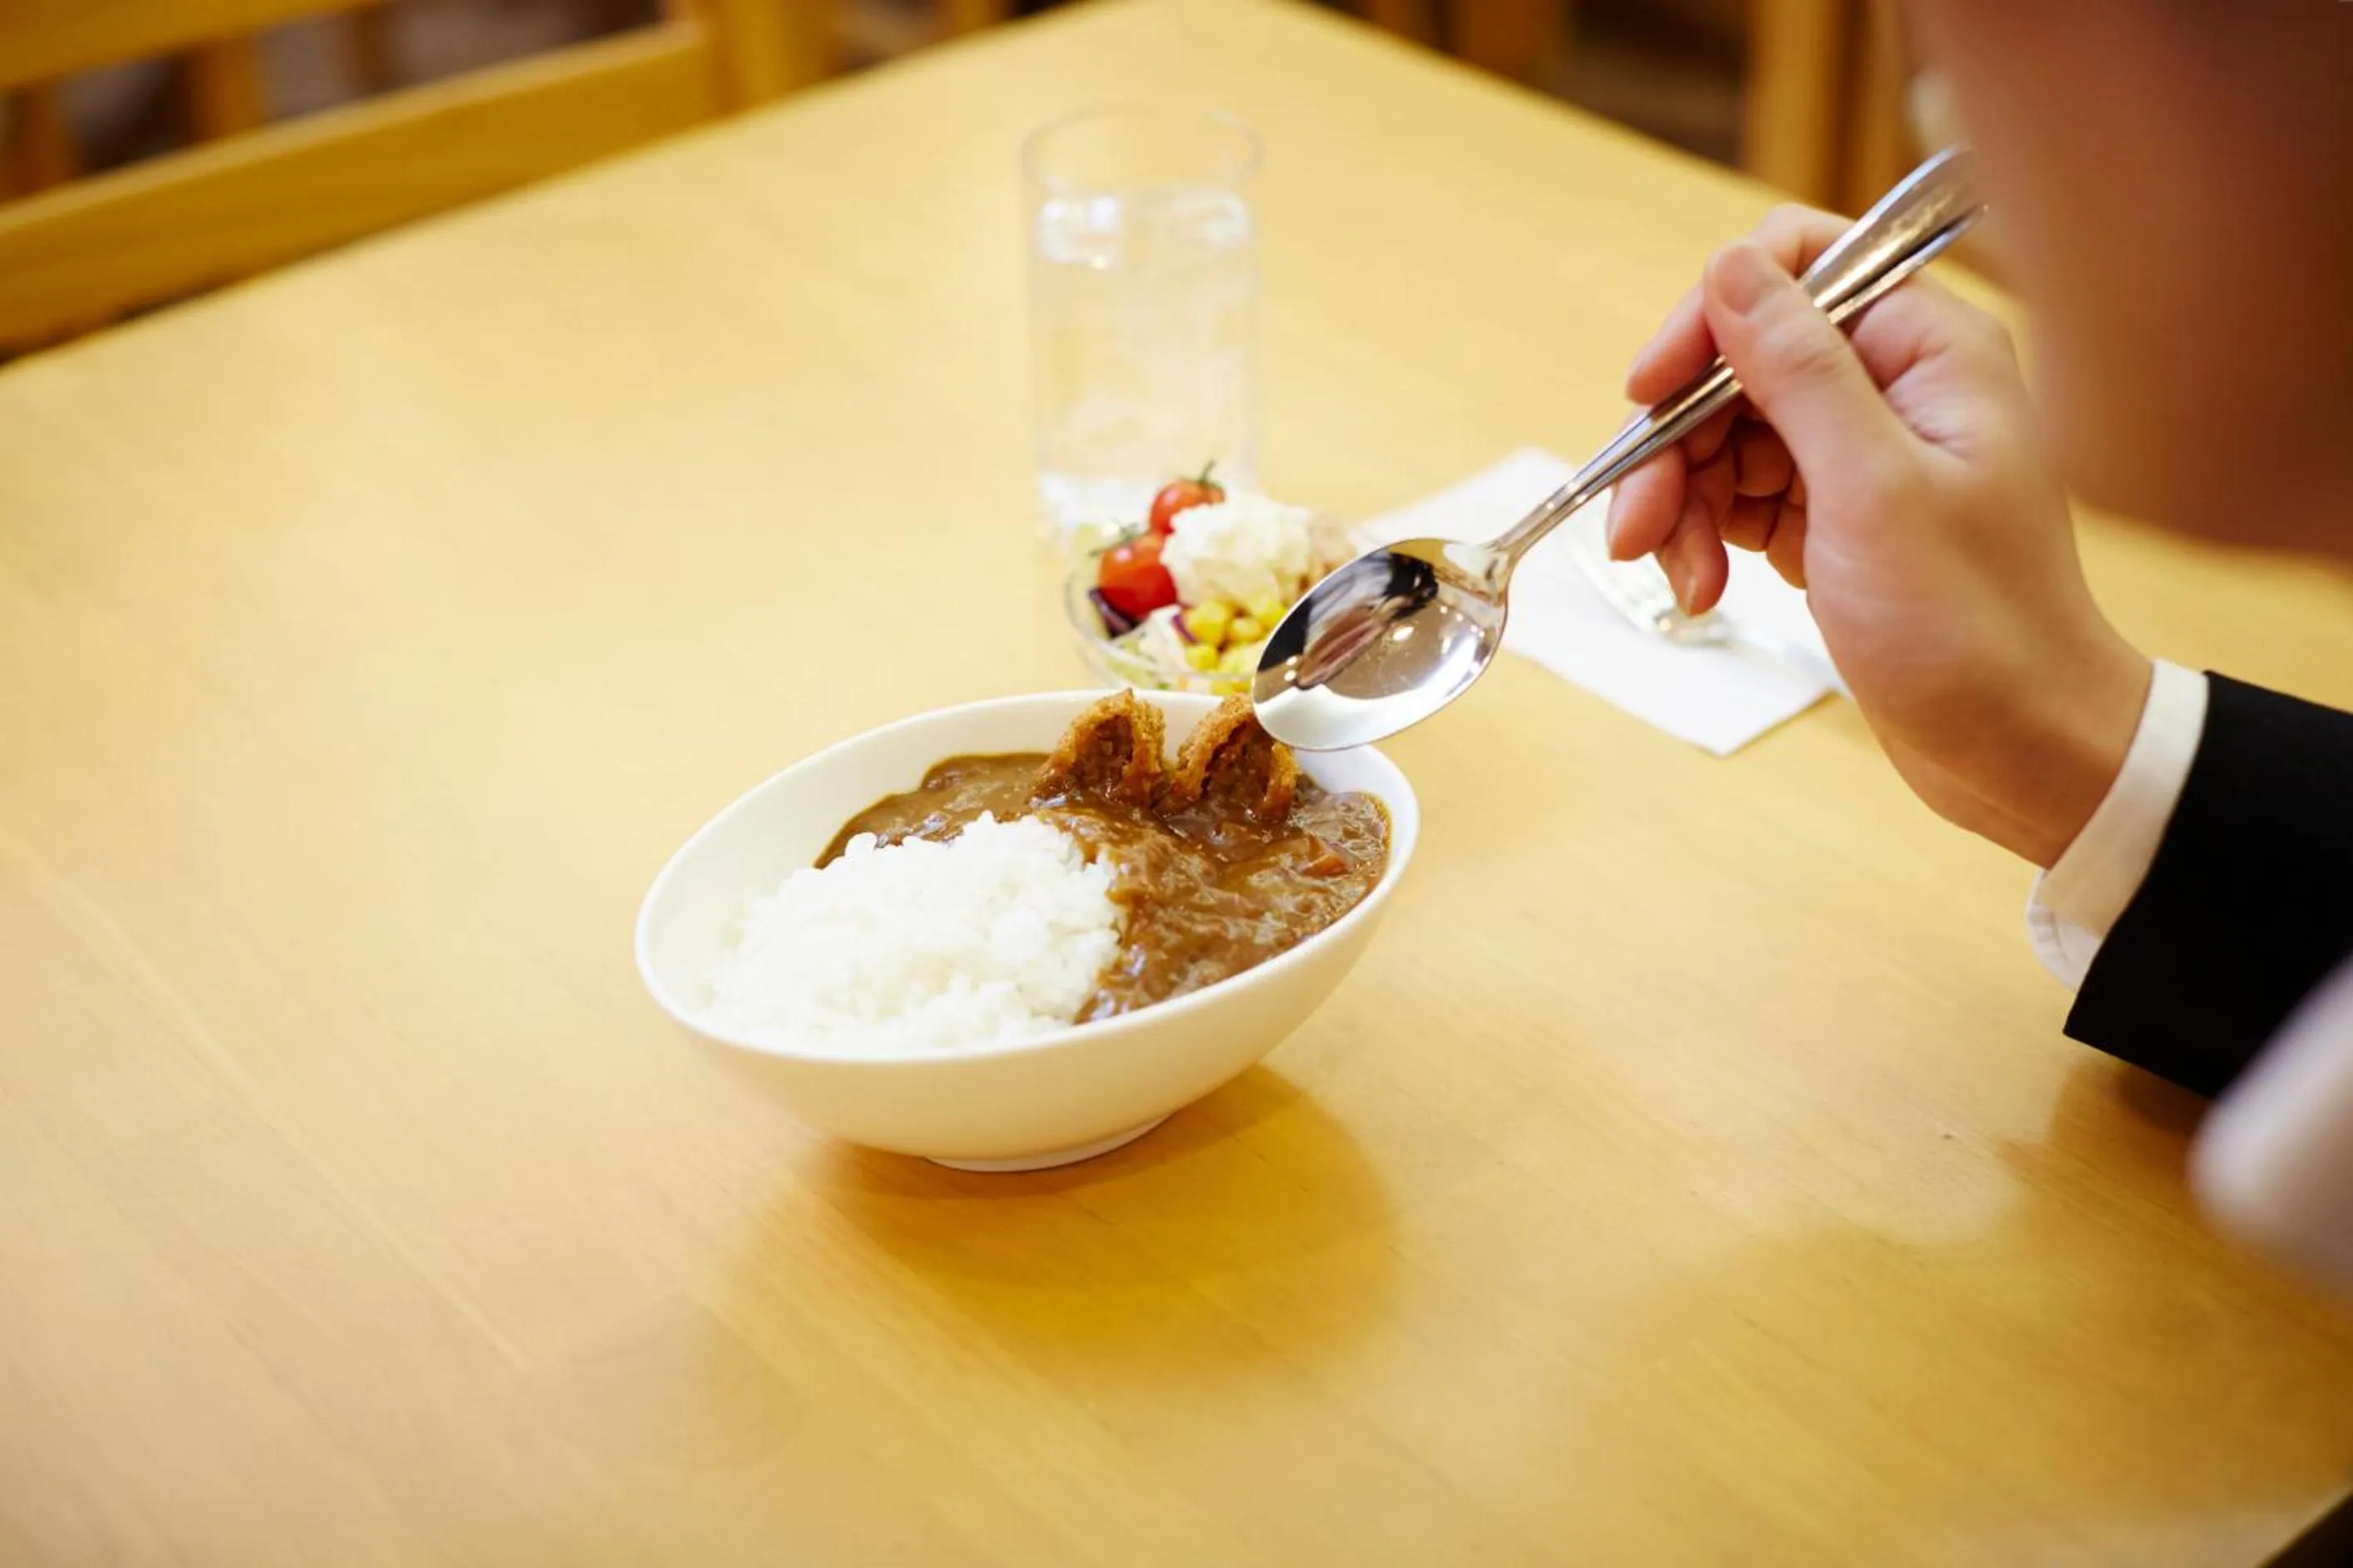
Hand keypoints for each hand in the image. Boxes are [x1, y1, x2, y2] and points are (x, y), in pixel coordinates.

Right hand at [1606, 206, 2149, 867]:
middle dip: (1678, 441)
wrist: (2020, 749)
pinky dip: (1704, 539)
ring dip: (1681, 502)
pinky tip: (1706, 589)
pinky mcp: (1830, 516)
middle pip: (1738, 362)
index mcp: (1926, 351)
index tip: (1652, 392)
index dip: (1710, 321)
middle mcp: (1892, 386)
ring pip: (1723, 434)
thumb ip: (1800, 368)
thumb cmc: (1975, 629)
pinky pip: (1735, 496)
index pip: (1793, 269)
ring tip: (1680, 579)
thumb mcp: (1872, 491)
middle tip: (1637, 524)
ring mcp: (1858, 453)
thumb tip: (1729, 266)